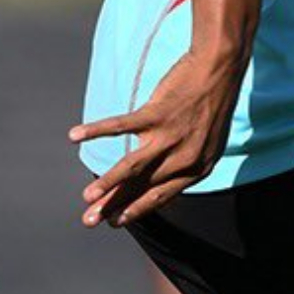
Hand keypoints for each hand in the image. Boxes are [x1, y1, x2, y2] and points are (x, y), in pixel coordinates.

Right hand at [71, 51, 241, 226]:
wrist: (219, 70)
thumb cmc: (209, 106)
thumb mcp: (206, 143)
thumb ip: (182, 162)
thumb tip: (156, 177)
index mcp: (198, 168)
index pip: (161, 196)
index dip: (136, 210)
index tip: (116, 222)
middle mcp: (185, 158)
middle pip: (142, 186)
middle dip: (114, 205)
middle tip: (90, 221)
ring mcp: (171, 137)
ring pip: (133, 167)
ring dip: (107, 183)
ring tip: (87, 196)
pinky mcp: (157, 114)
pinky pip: (120, 126)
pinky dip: (95, 131)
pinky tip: (74, 136)